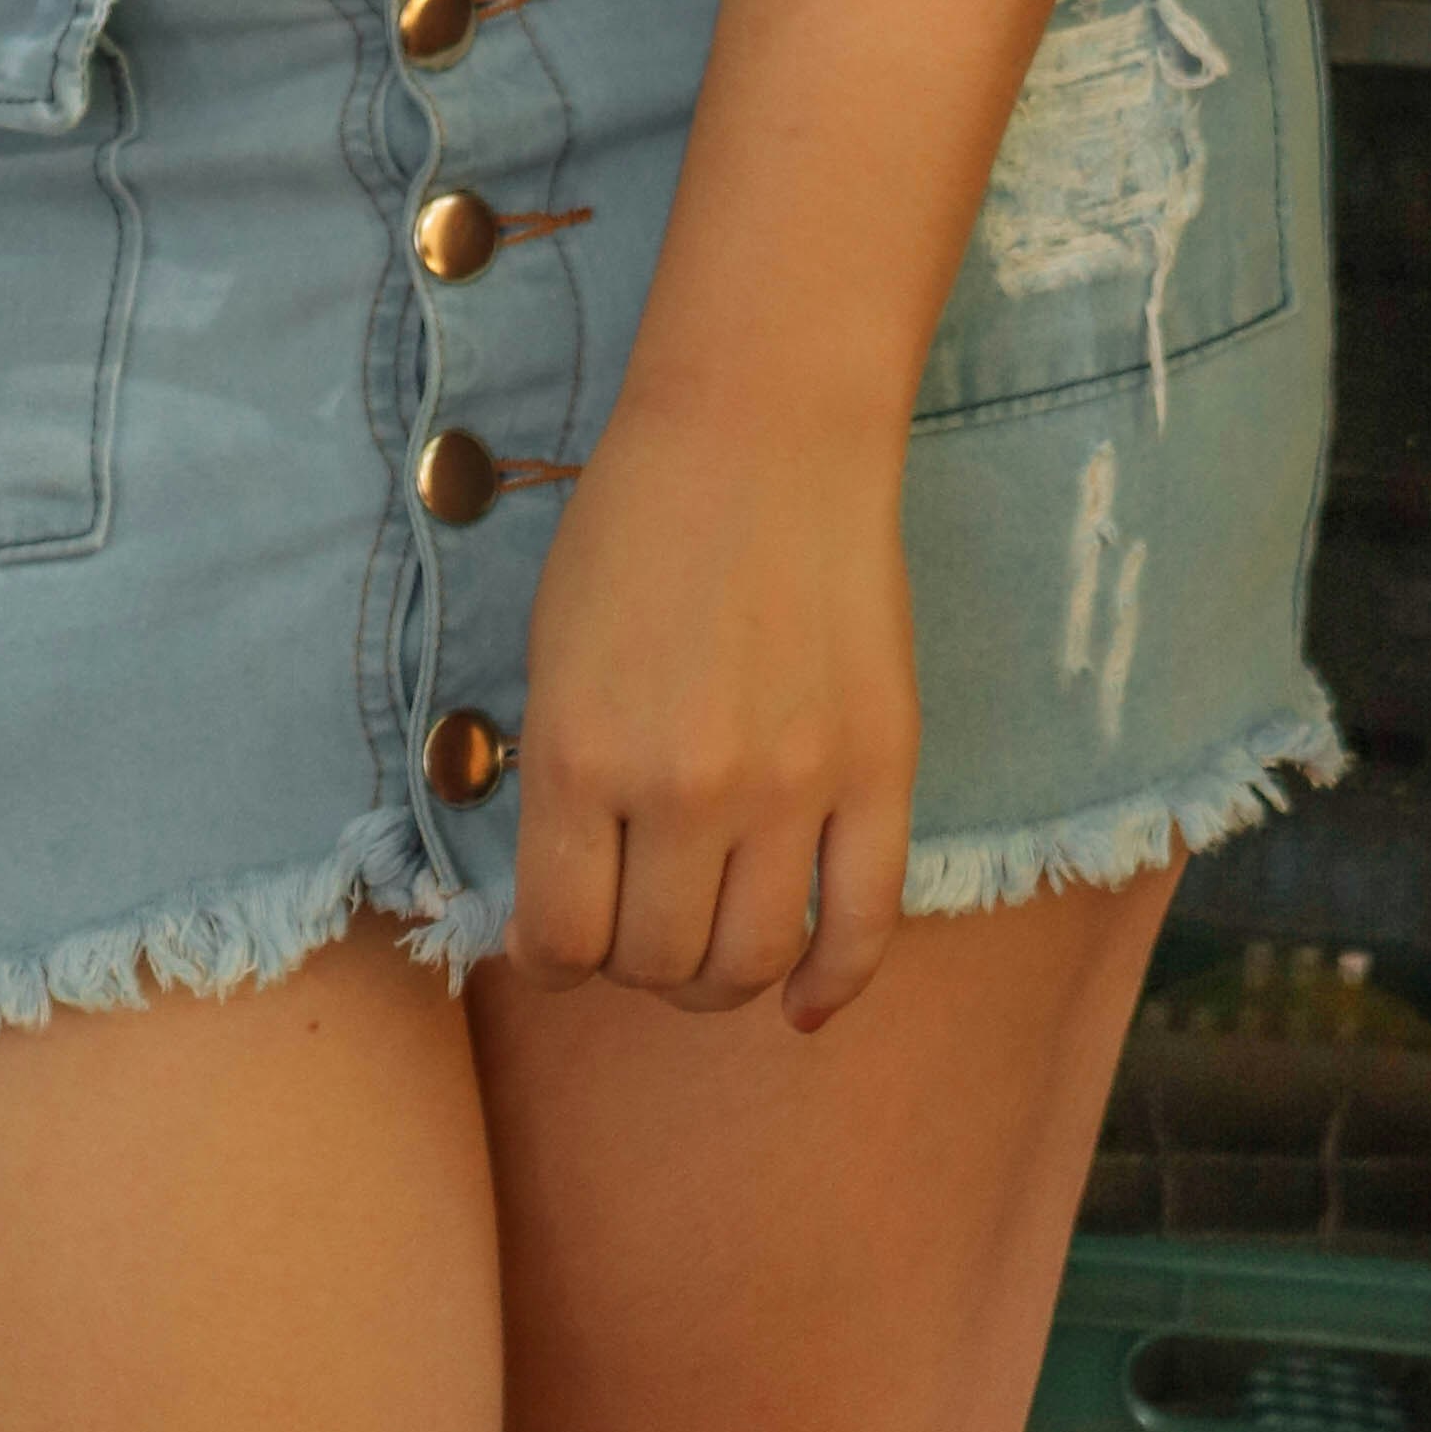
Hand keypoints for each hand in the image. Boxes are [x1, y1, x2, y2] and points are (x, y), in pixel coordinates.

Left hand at [504, 396, 921, 1030]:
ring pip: (750, 963)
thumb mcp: (552, 651)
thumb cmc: (638, 523)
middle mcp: (686, 787)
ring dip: (716, 979)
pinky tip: (800, 1005)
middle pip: (655, 964)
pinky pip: (862, 924)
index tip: (556, 942)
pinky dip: (830, 985)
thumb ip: (559, 786)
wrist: (763, 426)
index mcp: (583, 755)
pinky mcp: (880, 769)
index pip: (561, 943)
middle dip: (633, 962)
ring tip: (703, 939)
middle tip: (633, 917)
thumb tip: (563, 916)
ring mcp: (794, 785)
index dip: (550, 959)